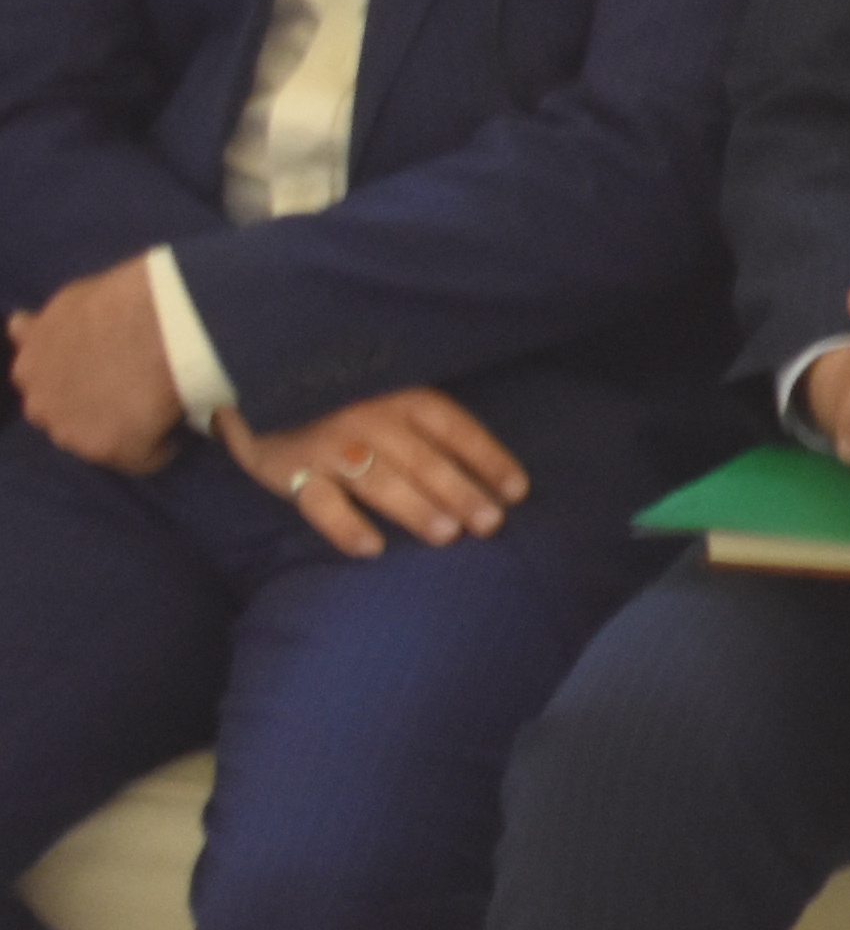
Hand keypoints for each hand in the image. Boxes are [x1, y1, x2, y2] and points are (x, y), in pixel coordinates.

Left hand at [9, 255, 186, 471]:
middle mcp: (40, 405)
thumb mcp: (65, 302)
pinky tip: (174, 431)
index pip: (45, 388)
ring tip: (154, 411)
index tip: (103, 372)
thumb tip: (18, 325)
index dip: (76, 381)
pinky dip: (157, 448)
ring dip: (120, 429)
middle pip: (66, 418)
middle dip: (91, 407)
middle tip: (127, 388)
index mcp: (28, 368)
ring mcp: (71, 431)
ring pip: (98, 442)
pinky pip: (141, 460)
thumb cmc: (122, 300)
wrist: (161, 320)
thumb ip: (41, 326)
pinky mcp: (109, 449)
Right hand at [221, 385, 529, 555]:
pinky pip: (320, 502)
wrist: (251, 381)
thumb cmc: (339, 397)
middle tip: (491, 524)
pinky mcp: (290, 469)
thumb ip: (424, 423)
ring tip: (447, 535)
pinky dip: (344, 526)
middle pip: (423, 459)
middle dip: (461, 491)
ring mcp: (328, 444)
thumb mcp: (385, 393)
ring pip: (379, 481)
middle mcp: (368, 417)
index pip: (454, 427)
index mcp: (398, 395)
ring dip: (416, 508)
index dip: (488, 457)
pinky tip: (371, 548)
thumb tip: (483, 469)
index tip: (517, 491)